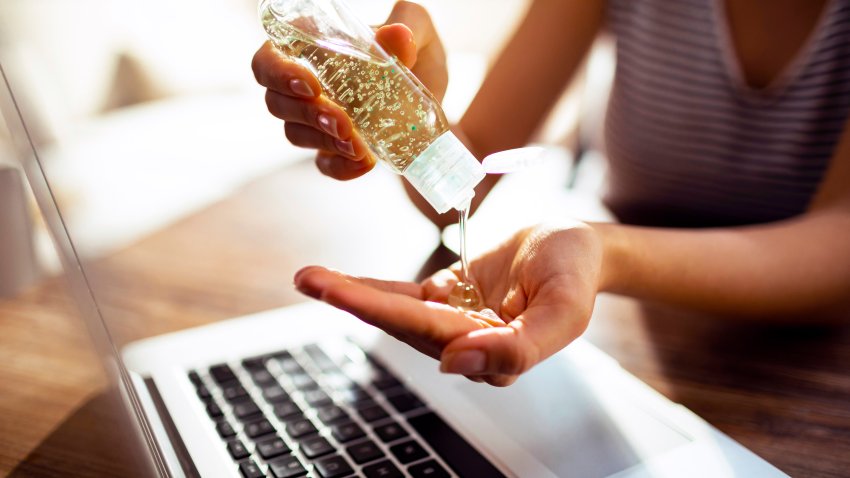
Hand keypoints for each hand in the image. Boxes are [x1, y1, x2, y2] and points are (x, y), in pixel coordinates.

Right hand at [252, 1, 446, 179]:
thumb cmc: (415, 54)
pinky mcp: (334, 150)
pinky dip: (342, 167)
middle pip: (276, 101)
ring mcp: (317, 121)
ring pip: (295, 133)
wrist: (437, 102)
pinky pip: (324, 164)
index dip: (278, 72)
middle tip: (341, 121)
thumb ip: (408, 26)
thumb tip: (397, 35)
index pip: (270, 58)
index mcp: (311, 46)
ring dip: (323, 140)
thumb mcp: (419, 32)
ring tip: (358, 145)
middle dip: (305, 114)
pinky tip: (364, 163)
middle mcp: (305, 84)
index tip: (311, 84)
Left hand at [293, 222, 603, 385]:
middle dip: (354, 301)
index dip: (387, 312)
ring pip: (395, 310)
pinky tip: (336, 280)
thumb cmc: (575, 273)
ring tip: (310, 277)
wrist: (576, 247)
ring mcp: (451, 322)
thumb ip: (518, 347)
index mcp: (493, 353)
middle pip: (402, 322)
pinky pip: (402, 294)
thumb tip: (455, 364)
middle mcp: (465, 344)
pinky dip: (370, 286)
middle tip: (312, 280)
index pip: (432, 333)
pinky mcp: (444, 298)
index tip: (350, 295)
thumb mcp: (563, 310)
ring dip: (352, 294)